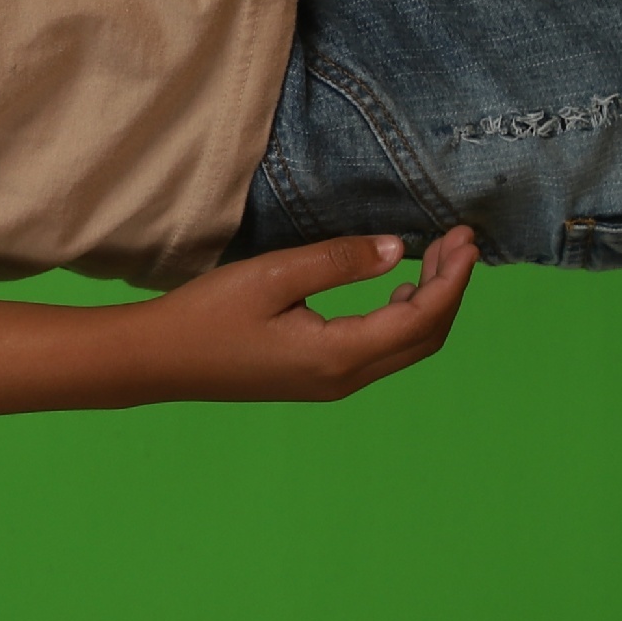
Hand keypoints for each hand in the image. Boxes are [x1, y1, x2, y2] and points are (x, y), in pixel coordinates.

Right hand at [128, 227, 476, 402]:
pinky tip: (397, 289)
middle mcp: (345, 378)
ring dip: (430, 303)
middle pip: (425, 339)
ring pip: (406, 347)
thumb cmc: (206, 315)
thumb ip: (339, 261)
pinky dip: (403, 318)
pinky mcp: (317, 379)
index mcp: (339, 355)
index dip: (452, 278)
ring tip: (437, 258)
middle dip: (450, 289)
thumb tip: (398, 251)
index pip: (421, 317)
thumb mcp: (273, 275)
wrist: (157, 361)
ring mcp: (332, 384)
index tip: (464, 237)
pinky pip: (381, 351)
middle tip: (458, 240)